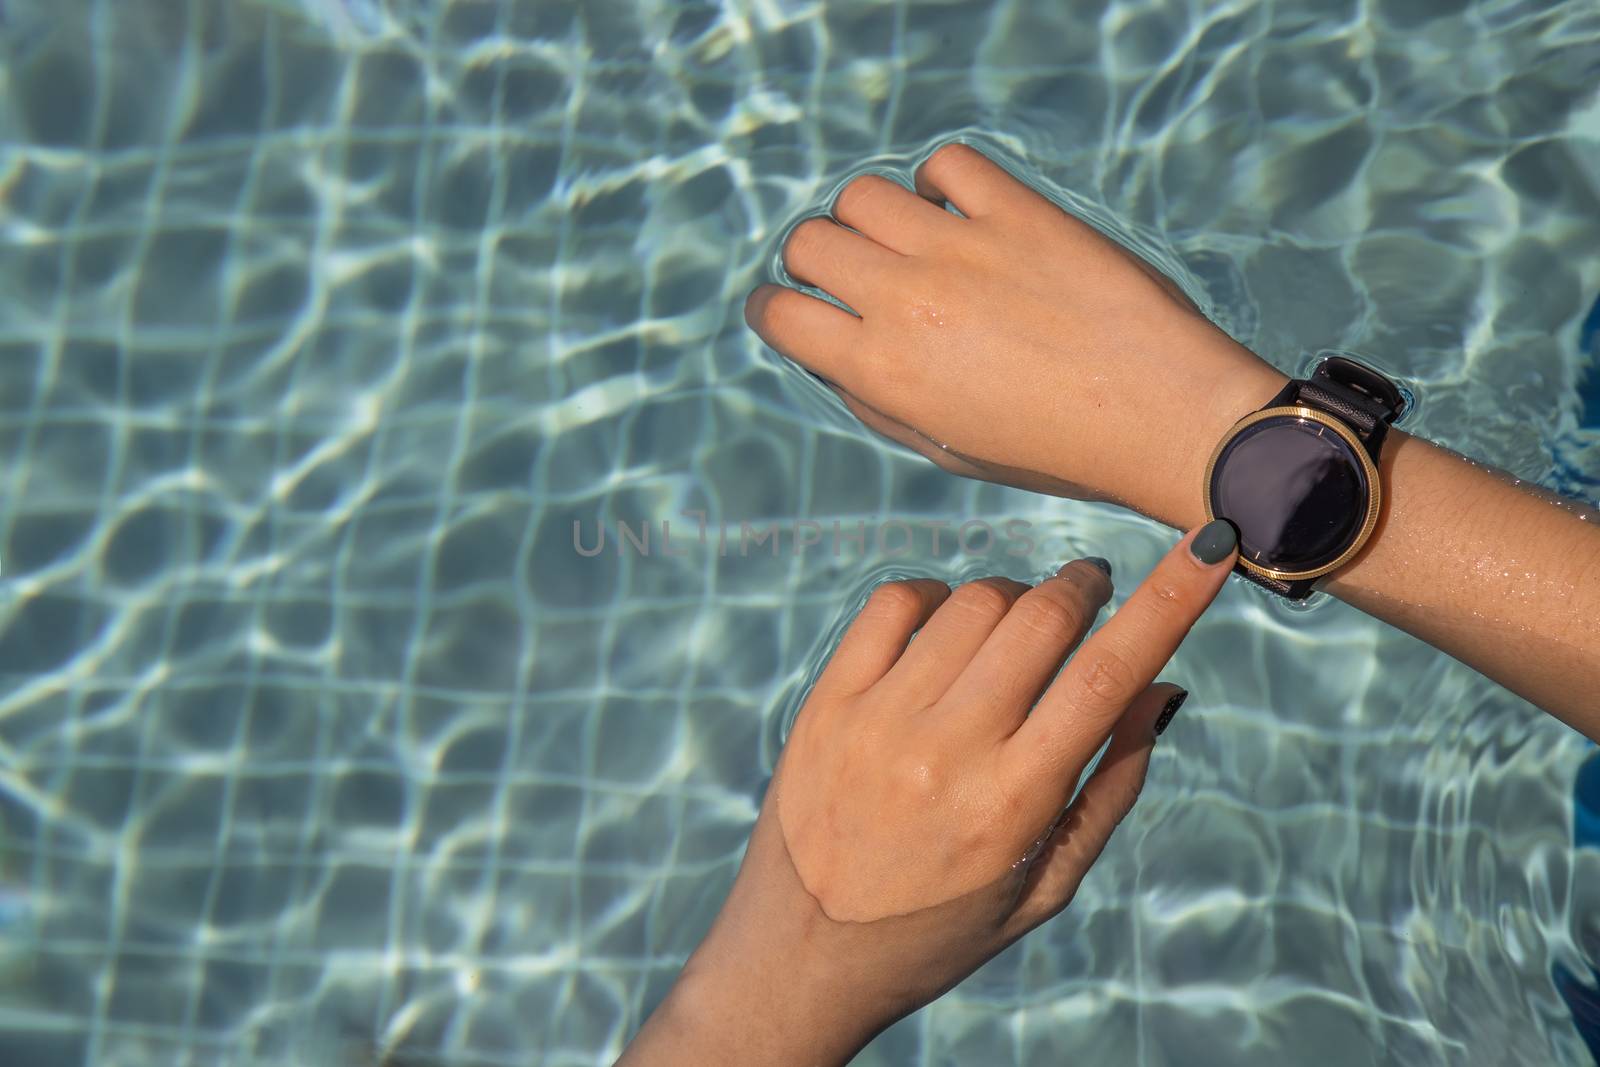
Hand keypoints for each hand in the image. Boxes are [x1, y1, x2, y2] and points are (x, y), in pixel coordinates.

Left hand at [620, 522, 1239, 1065]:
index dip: (1171, 600)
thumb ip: (1109, 787)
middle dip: (1083, 586)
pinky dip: (937, 596)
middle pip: (1041, 616)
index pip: (1108, 676)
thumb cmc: (937, 931)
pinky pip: (894, 602)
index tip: (1209, 545)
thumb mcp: (1044, 887)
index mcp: (1013, 806)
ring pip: (973, 601)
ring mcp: (878, 721)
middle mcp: (945, 753)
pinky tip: (945, 631)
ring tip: (1011, 634)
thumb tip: (1163, 690)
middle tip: (1090, 590)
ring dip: (1013, 598)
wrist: (800, 958)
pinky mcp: (827, 702)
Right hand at [745, 142, 1288, 528]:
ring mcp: (961, 249)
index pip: (779, 314)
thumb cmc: (1056, 448)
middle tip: (853, 271)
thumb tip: (838, 355)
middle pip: (810, 241)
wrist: (1160, 416)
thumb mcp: (947, 449)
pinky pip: (946, 163)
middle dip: (816, 258)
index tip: (796, 307)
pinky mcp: (1017, 212)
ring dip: (871, 215)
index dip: (777, 308)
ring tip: (908, 237)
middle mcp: (906, 302)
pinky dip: (939, 179)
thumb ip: (879, 403)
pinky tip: (960, 208)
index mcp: (881, 372)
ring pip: (863, 194)